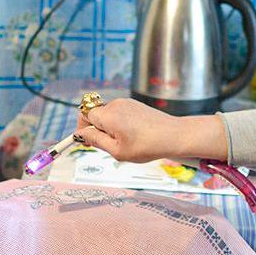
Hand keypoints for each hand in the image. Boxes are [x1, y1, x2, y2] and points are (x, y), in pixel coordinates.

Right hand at [73, 98, 226, 162]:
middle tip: (108, 146)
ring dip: (109, 128)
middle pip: (95, 114)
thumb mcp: (117, 151)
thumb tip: (81, 135)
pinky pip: (119, 113)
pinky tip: (132, 136)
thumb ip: (96, 141)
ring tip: (124, 142)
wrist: (173, 135)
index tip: (86, 141)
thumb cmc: (148, 145)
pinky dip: (120, 124)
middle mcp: (116, 104)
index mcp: (108, 115)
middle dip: (96, 130)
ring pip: (107, 115)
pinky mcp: (135, 105)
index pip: (84, 116)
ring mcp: (126, 103)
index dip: (82, 129)